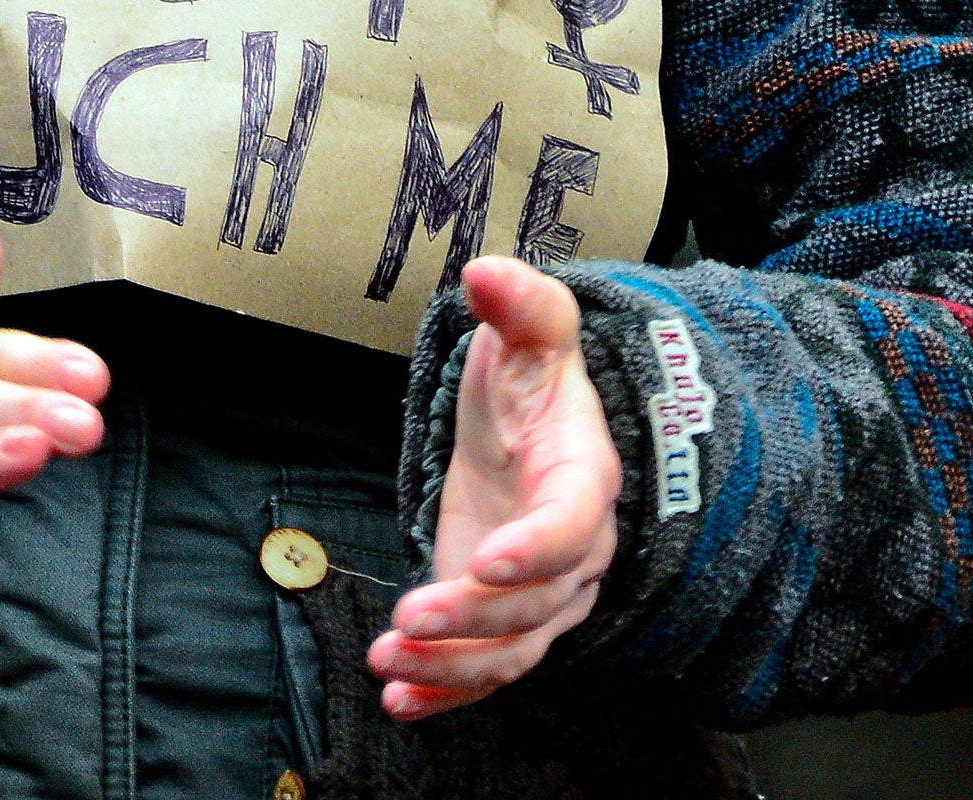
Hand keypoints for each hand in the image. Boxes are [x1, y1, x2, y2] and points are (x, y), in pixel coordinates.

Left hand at [368, 258, 618, 719]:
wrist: (536, 423)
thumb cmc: (535, 379)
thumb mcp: (532, 333)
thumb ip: (520, 305)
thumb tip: (486, 270)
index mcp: (582, 478)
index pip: (571, 524)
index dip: (537, 547)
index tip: (489, 560)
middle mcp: (571, 548)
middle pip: (534, 604)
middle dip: (472, 620)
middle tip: (408, 623)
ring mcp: (537, 590)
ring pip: (509, 649)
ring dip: (450, 669)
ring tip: (389, 670)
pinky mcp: (500, 612)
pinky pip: (486, 668)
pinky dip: (445, 693)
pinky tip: (399, 701)